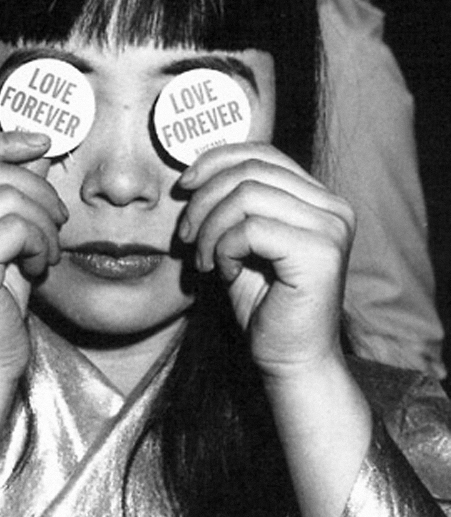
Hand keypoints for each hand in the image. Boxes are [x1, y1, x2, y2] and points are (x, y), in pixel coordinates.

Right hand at [0, 129, 66, 383]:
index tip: (41, 145)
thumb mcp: (0, 237)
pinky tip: (39, 269)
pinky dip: (42, 244)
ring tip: (47, 254)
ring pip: (9, 198)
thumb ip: (9, 192)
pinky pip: (18, 228)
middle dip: (38, 191)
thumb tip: (36, 148)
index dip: (3, 138)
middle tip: (56, 223)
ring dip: (44, 224)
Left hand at [177, 144, 355, 382]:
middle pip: (250, 171)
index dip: (215, 161)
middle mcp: (333, 208)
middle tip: (186, 237)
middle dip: (204, 200)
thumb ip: (233, 206)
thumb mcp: (243, 246)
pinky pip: (250, 229)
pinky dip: (224, 248)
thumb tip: (195, 173)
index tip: (184, 188)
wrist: (291, 361)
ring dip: (210, 228)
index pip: (262, 154)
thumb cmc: (265, 308)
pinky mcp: (320, 252)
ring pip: (246, 196)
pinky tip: (225, 274)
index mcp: (319, 200)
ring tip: (205, 261)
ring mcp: (331, 228)